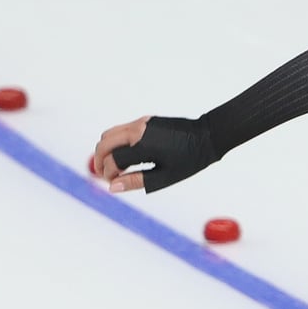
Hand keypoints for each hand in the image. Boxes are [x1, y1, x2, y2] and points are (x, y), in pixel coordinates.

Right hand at [90, 115, 216, 192]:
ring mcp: (140, 123)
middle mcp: (138, 130)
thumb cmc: (189, 160)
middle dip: (100, 161)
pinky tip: (127, 156)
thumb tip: (112, 187)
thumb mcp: (163, 177)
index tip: (112, 183)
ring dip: (106, 150)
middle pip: (104, 144)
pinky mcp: (145, 120)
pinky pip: (121, 130)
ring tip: (115, 167)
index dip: (108, 174)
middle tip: (106, 175)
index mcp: (142, 146)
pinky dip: (116, 143)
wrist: (207, 136)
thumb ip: (136, 181)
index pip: (112, 160)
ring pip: (110, 134)